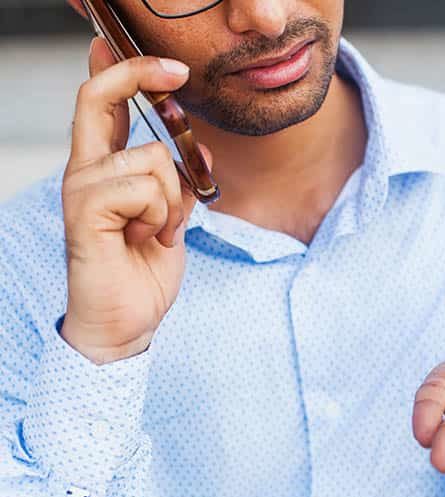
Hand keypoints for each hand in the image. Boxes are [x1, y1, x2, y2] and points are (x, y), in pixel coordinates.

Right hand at [60, 37, 211, 364]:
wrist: (128, 320)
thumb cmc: (144, 271)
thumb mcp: (173, 218)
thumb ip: (180, 184)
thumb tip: (198, 151)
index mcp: (106, 170)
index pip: (103, 104)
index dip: (127, 71)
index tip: (162, 63)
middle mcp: (87, 171)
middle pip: (97, 96)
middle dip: (139, 74)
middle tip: (175, 73)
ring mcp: (82, 189)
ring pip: (151, 157)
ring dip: (173, 200)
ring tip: (158, 230)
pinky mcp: (86, 211)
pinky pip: (144, 188)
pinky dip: (162, 215)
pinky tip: (147, 238)